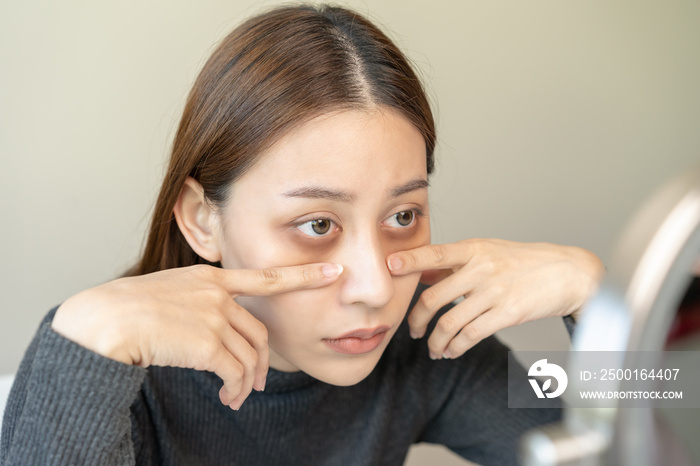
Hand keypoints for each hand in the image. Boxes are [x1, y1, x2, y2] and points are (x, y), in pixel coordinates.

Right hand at [52, 263, 342, 409]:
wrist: (101, 321)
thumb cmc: (125, 310)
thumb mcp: (167, 291)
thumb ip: (198, 301)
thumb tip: (214, 328)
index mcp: (210, 278)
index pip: (267, 277)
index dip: (304, 277)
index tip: (333, 271)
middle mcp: (217, 295)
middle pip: (258, 333)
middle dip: (263, 362)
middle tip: (257, 382)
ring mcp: (213, 316)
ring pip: (249, 356)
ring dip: (247, 382)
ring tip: (237, 397)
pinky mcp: (206, 342)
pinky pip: (235, 372)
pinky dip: (236, 390)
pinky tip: (228, 399)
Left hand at [386, 239, 602, 359]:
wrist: (566, 272)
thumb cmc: (522, 261)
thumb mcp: (486, 251)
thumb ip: (453, 263)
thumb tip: (418, 271)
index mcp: (473, 249)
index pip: (434, 254)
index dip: (409, 261)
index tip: (387, 267)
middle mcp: (481, 268)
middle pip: (434, 298)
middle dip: (416, 319)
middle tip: (411, 331)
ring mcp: (494, 292)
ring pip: (450, 323)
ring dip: (435, 341)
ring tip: (432, 348)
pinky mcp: (508, 314)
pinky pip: (471, 335)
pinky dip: (455, 347)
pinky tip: (451, 351)